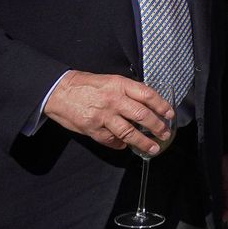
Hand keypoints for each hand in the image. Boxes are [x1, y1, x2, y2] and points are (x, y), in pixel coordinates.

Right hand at [43, 70, 173, 153]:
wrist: (57, 91)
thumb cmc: (84, 85)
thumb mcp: (109, 80)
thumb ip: (126, 91)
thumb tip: (146, 103)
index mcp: (119, 85)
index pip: (147, 95)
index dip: (161, 105)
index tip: (169, 114)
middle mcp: (113, 100)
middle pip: (142, 115)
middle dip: (157, 126)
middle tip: (165, 133)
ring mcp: (103, 116)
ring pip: (129, 132)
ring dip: (143, 142)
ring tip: (153, 148)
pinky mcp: (93, 129)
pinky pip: (112, 140)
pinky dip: (120, 144)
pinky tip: (125, 145)